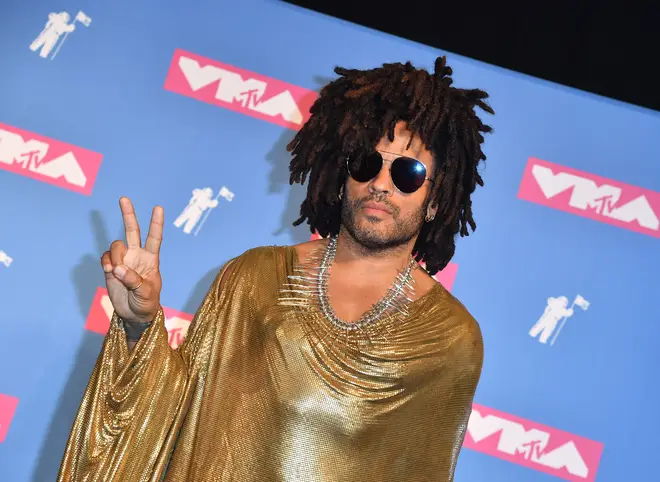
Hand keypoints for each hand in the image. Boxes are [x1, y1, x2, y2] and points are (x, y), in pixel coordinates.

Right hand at [101, 197, 163, 323]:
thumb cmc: (147, 302)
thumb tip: (117, 268)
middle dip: (128, 214)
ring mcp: (123, 260)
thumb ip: (132, 280)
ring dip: (115, 257)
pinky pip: (105, 257)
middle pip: (132, 230)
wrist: (134, 315)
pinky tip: (109, 271)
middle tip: (124, 198)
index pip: (154, 237)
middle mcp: (137, 255)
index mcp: (151, 259)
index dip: (156, 223)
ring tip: (116, 272)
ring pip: (115, 246)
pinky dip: (105, 262)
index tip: (158, 207)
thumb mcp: (145, 292)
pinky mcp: (110, 267)